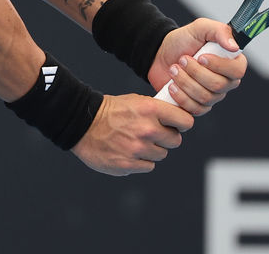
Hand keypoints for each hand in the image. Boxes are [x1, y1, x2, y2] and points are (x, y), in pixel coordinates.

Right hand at [70, 94, 192, 175]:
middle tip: (154, 133)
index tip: (179, 125)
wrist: (83, 123)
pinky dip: (141, 160)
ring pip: (161, 154)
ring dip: (152, 150)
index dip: (183, 123)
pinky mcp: (129, 164)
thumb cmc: (110, 111)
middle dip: (167, 138)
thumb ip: (157, 111)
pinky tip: (129, 150)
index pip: (185, 121)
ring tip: (136, 141)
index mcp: (150, 109)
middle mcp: (147, 130)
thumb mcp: (135, 101)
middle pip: (175, 141)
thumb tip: (176, 119)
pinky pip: (148, 166)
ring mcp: (138, 149)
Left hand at [148, 19, 247, 116]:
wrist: (160, 54)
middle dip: (195, 72)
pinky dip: (180, 96)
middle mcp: (226, 81)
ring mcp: (213, 96)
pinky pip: (195, 109)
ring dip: (185, 81)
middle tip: (182, 59)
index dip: (220, 66)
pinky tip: (171, 85)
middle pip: (218, 85)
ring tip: (174, 68)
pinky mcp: (199, 106)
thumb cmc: (183, 40)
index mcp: (231, 62)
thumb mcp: (200, 28)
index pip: (237, 70)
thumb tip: (234, 47)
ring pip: (205, 97)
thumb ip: (220, 31)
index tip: (201, 57)